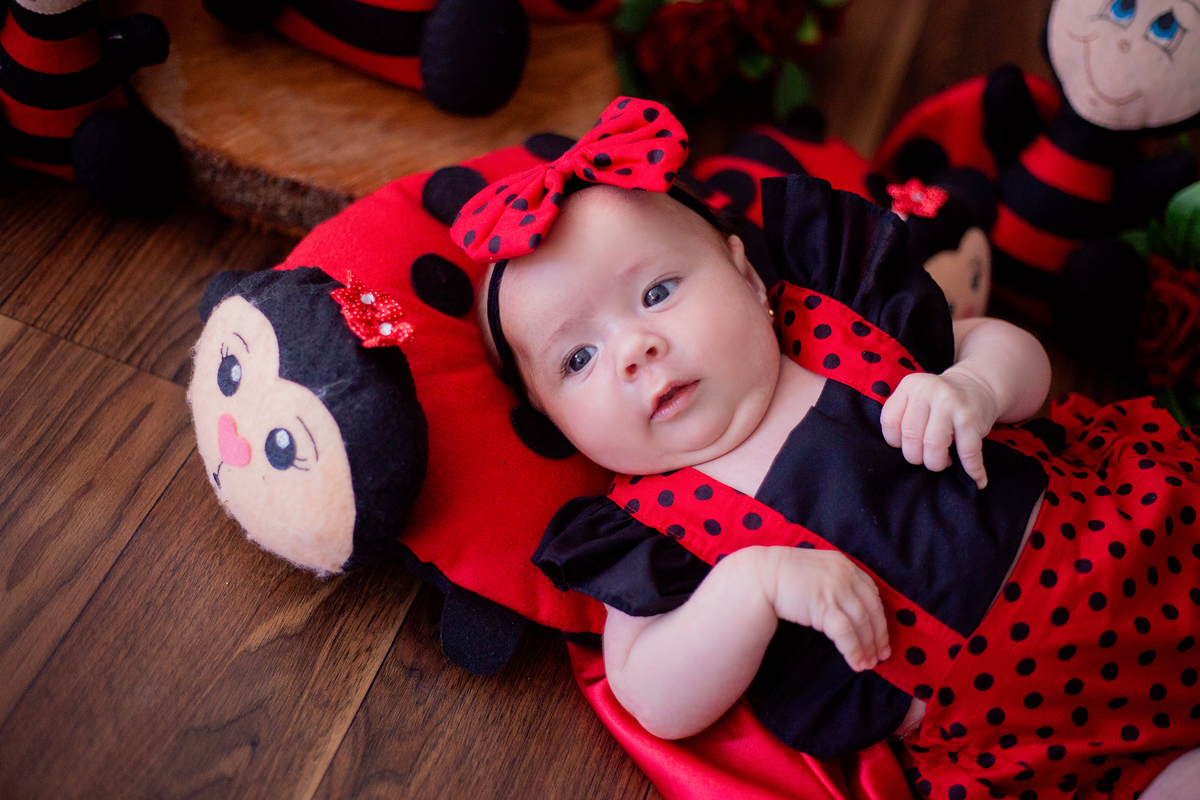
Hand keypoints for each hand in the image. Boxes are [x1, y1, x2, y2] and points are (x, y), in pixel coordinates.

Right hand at [764, 547, 889, 671]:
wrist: (761, 575)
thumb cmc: (786, 576)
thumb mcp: (818, 571)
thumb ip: (836, 582)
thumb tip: (851, 608)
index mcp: (845, 565)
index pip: (872, 594)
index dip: (879, 617)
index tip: (882, 635)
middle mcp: (845, 575)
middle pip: (871, 609)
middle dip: (878, 635)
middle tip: (882, 655)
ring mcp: (835, 590)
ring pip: (862, 623)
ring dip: (868, 647)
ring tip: (869, 664)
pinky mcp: (824, 606)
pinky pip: (846, 632)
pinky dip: (854, 650)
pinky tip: (856, 663)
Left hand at [879, 368, 999, 488]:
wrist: (977, 386)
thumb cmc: (939, 401)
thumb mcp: (915, 398)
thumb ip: (902, 416)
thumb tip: (896, 452)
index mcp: (910, 386)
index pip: (890, 421)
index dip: (895, 441)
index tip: (905, 445)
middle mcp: (929, 390)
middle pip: (911, 436)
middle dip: (915, 456)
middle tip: (924, 457)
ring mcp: (951, 403)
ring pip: (934, 446)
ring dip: (936, 463)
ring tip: (942, 462)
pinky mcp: (971, 417)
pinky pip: (968, 452)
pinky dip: (972, 469)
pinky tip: (976, 479)